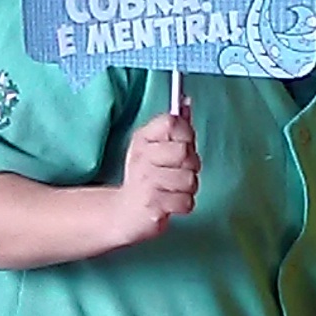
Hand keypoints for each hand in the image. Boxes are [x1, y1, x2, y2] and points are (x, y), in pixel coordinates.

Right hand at [114, 106, 199, 243]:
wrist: (124, 214)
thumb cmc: (146, 179)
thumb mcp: (156, 148)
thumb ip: (175, 127)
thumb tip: (186, 102)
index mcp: (143, 139)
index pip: (172, 122)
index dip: (186, 133)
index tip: (183, 144)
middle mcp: (141, 157)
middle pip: (185, 151)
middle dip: (192, 165)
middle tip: (180, 172)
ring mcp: (146, 181)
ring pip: (190, 179)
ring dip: (188, 188)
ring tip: (174, 190)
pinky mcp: (153, 205)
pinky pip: (186, 201)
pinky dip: (183, 205)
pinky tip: (170, 203)